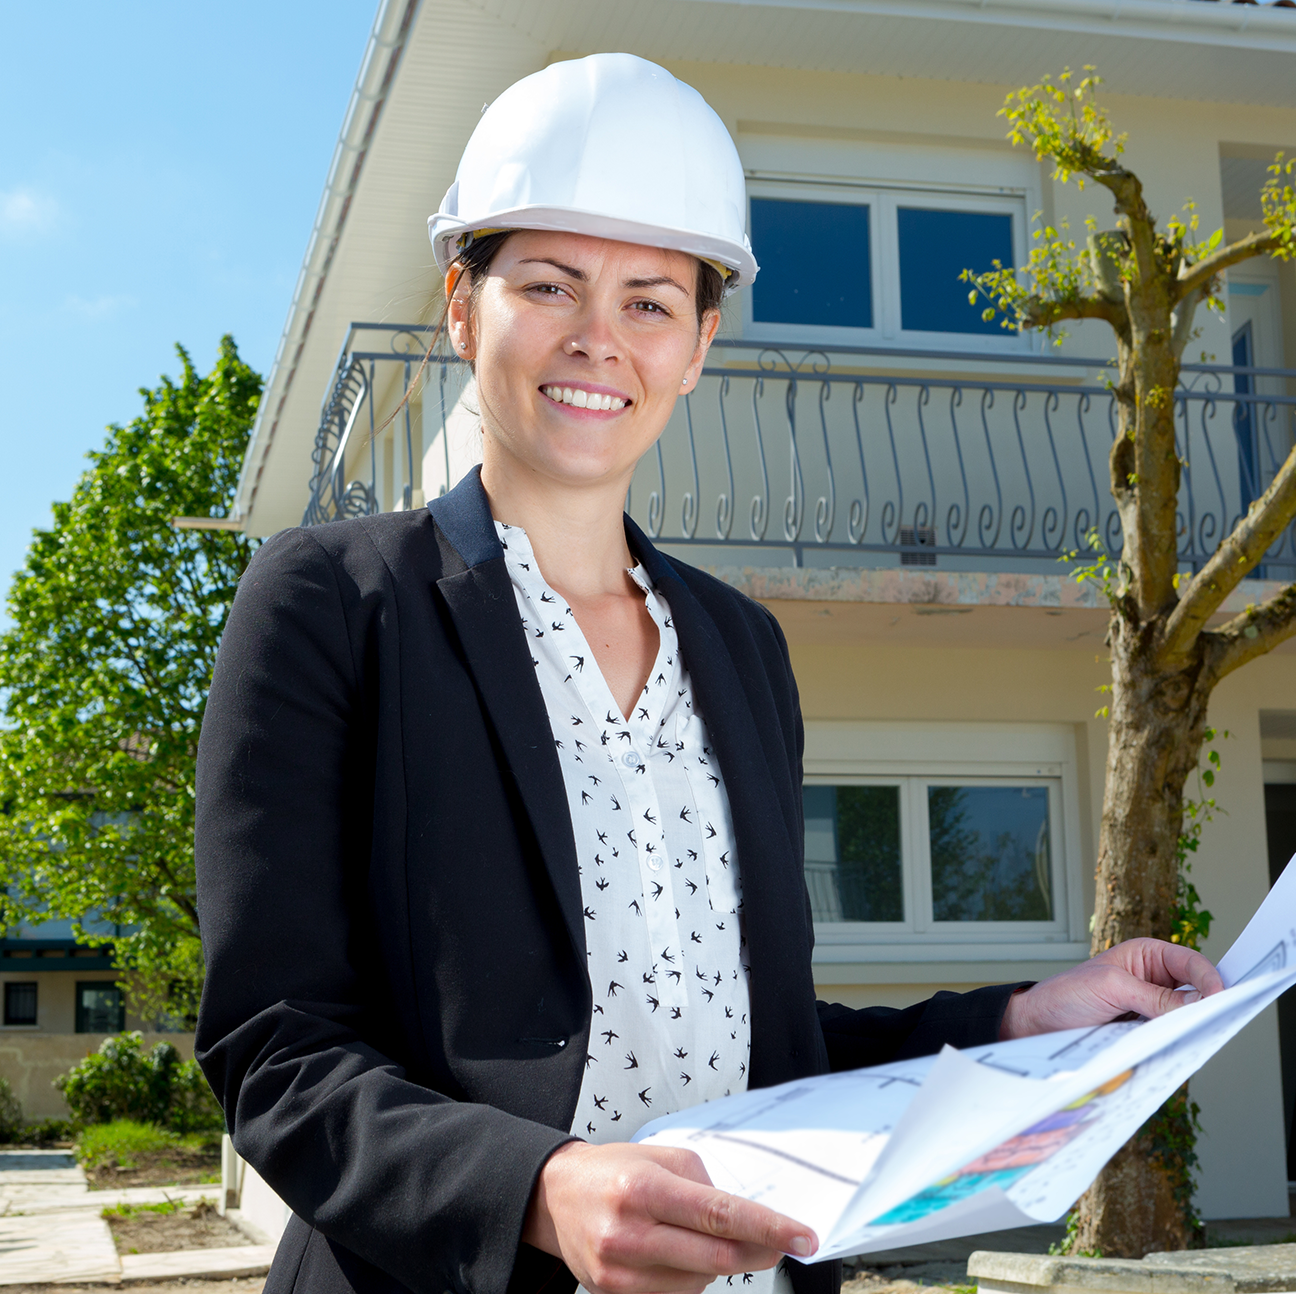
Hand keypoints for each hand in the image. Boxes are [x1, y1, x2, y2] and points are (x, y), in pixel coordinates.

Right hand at [522, 1140, 818, 1293]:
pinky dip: (691, 1275)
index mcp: (643, 1189)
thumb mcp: (659, 1157)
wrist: (555, 1197)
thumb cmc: (613, 1170)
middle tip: (781, 1243)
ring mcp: (620, 1272)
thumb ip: (704, 1185)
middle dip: (758, 1250)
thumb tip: (748, 1221)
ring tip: (695, 1233)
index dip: (767, 1228)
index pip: (719, 1214)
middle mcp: (630, 1234)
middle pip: (717, 1256)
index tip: (803, 1238)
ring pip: (700, 1280)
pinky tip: (675, 1252)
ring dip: (718, 1260)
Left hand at [1000, 937, 1224, 1039]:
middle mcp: (1153, 979)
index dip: (1209, 978)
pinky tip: (1179, 1047)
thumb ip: (1153, 997)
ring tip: (1200, 1035)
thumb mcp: (1111, 988)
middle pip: (1194, 990)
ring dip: (1191, 1025)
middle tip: (1219, 1019)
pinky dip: (1176, 1040)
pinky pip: (1169, 1035)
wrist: (1038, 1024)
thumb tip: (1195, 1006)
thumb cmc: (1066, 994)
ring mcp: (1150, 1007)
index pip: (1190, 962)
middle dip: (1206, 1003)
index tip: (1220, 996)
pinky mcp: (1144, 1031)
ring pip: (1184, 1016)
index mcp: (1146, 955)